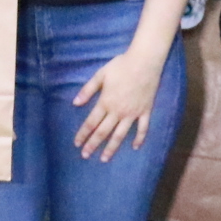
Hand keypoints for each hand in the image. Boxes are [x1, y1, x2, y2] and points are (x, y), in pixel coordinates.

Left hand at [70, 44, 166, 160]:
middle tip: (85, 155)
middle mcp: (118, 111)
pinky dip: (139, 139)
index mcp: (105, 102)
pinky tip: (135, 147)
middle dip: (93, 145)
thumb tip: (75, 103)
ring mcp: (132, 113)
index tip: (77, 144)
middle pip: (103, 132)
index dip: (83, 134)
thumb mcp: (100, 75)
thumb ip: (88, 90)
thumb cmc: (121, 66)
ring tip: (104, 158)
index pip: (91, 122)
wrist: (144, 62)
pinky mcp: (145, 111)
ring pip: (120, 134)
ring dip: (112, 148)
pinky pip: (142, 128)